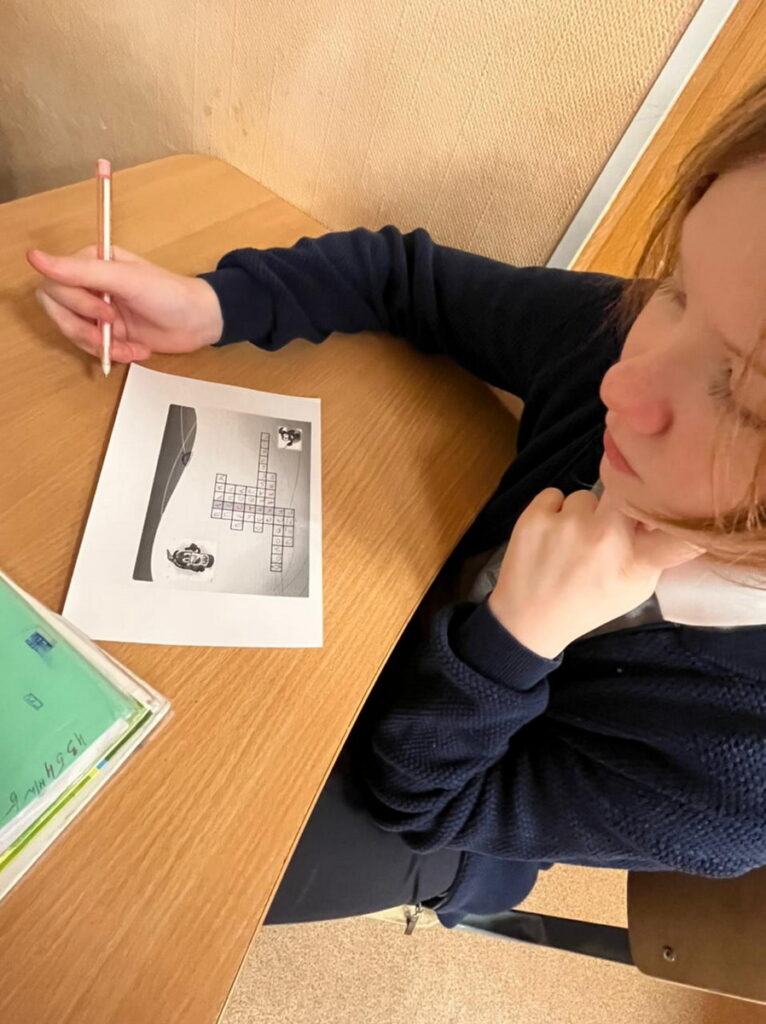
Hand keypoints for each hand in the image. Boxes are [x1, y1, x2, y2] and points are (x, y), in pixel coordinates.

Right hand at [26, 246, 223, 363]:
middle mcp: (90, 284)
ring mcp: (97, 310)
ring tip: (129, 344)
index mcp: (90, 262)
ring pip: (72, 332)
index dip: (75, 303)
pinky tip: (136, 349)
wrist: (199, 322)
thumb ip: (81, 270)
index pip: (54, 283)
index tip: (106, 311)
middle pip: (57, 310)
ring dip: (100, 344)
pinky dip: (113, 353)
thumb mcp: (126, 279)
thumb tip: (34, 257)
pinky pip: (91, 347)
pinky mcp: (108, 332)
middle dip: (82, 328)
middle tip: (114, 328)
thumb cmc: (170, 294)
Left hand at [487, 487, 705, 658]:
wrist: (529, 618)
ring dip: (580, 514)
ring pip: (585, 497)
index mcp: (635, 563)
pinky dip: (551, 511)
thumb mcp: (635, 587)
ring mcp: (567, 524)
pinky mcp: (534, 516)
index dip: (680, 512)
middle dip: (619, 502)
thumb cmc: (589, 601)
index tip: (680, 505)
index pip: (677, 530)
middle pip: (626, 490)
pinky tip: (548, 537)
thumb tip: (665, 511)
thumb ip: (654, 551)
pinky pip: (555, 495)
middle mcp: (604, 538)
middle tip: (607, 524)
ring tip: (571, 543)